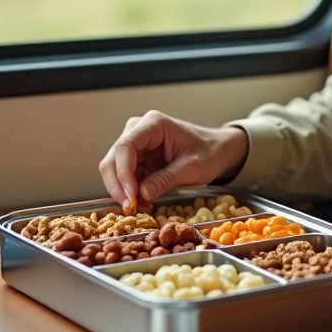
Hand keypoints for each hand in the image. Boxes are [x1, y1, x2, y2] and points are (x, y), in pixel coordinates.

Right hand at [98, 111, 248, 208]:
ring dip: (123, 190)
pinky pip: (125, 176)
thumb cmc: (209, 152)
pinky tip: (142, 202)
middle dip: (118, 184)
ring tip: (139, 207)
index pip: (126, 146)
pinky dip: (129, 191)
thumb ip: (167, 179)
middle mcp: (139, 129)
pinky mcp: (138, 158)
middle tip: (130, 207)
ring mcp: (137, 143)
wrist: (218, 150)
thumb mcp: (192, 168)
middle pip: (114, 158)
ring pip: (114, 168)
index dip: (123, 172)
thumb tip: (142, 194)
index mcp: (154, 124)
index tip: (131, 196)